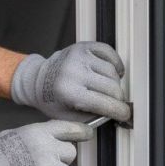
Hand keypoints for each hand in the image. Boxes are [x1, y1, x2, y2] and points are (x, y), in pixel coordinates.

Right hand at [0, 120, 92, 165]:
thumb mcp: (11, 136)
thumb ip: (35, 135)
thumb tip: (50, 138)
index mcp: (38, 133)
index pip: (67, 128)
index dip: (78, 131)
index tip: (86, 133)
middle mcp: (48, 149)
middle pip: (70, 153)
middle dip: (61, 158)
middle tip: (44, 164)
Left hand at [10, 41, 130, 121]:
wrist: (39, 80)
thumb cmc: (54, 101)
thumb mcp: (69, 118)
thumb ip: (93, 118)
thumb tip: (116, 115)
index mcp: (68, 92)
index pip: (105, 103)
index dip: (120, 111)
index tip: (125, 114)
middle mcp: (73, 71)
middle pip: (112, 87)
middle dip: (118, 99)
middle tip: (115, 104)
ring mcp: (78, 56)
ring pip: (113, 71)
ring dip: (115, 83)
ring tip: (108, 89)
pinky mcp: (83, 46)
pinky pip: (109, 53)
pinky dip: (115, 64)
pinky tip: (112, 73)